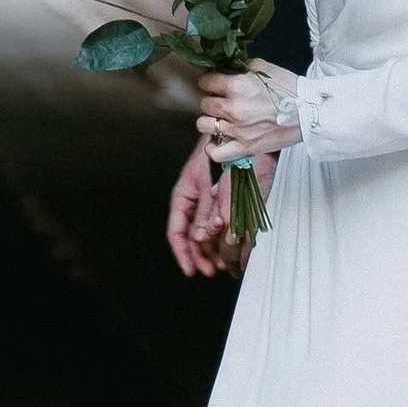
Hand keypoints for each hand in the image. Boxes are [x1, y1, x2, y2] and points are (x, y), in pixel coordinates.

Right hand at [165, 140, 245, 279]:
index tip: (191, 271)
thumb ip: (205, 212)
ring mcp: (204, 202)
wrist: (231, 134)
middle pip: (189, 237)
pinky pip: (215, 224)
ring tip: (222, 264)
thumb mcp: (208, 185)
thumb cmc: (216, 153)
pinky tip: (228, 247)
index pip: (176, 233)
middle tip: (210, 271)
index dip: (183, 254)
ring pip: (203, 233)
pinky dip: (220, 237)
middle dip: (199, 256)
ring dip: (211, 249)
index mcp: (182, 197)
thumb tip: (199, 239)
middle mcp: (191, 202)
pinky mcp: (218, 201)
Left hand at [195, 63, 301, 167]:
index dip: (209, 81)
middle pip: (204, 104)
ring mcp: (238, 130)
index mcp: (238, 86)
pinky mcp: (245, 148)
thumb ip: (243, 68)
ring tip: (219, 119)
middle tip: (221, 100)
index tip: (214, 83)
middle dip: (211, 100)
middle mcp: (234, 108)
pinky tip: (218, 140)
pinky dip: (212, 147)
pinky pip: (216, 153)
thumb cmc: (290, 89)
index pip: (206, 82)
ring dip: (209, 121)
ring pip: (204, 125)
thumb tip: (232, 69)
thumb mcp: (265, 67)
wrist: (309, 111)